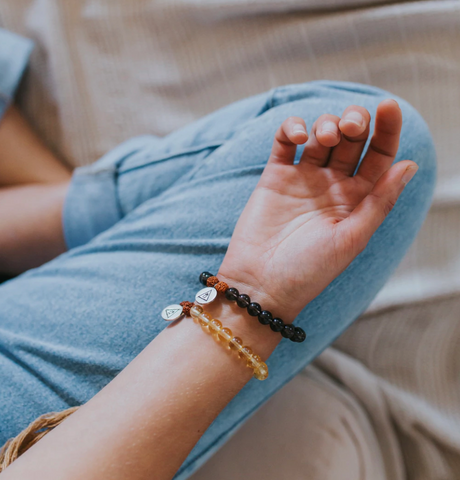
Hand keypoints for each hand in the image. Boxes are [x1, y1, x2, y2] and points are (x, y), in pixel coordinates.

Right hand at [218, 100, 417, 321]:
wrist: (260, 283)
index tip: (389, 106)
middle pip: (351, 139)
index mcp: (357, 200)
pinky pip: (285, 141)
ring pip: (321, 134)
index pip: (379, 156)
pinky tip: (299, 135)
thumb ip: (380, 201)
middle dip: (354, 123)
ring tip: (323, 137)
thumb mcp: (351, 239)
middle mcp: (332, 185)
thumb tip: (410, 165)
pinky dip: (292, 128)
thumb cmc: (308, 270)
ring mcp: (303, 178)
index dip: (387, 130)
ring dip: (326, 123)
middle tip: (350, 126)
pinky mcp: (275, 176)